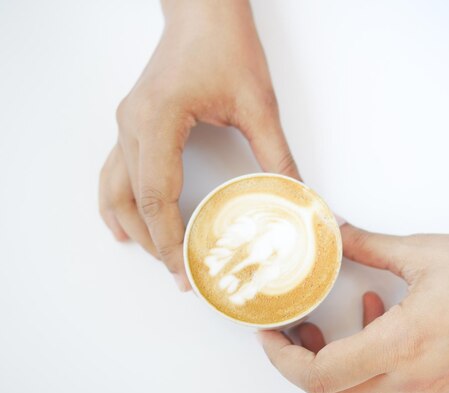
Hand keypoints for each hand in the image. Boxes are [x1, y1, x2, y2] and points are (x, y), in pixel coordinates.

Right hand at [99, 0, 298, 290]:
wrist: (204, 10)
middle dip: (155, 243)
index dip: (169, 240)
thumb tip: (300, 197)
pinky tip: (124, 222)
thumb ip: (279, 156)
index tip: (187, 270)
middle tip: (182, 275)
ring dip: (133, 227)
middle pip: (132, 201)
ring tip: (158, 257)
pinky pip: (113, 170)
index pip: (156, 196)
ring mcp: (128, 122)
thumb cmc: (226, 45)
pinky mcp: (133, 120)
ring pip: (115, 189)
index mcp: (160, 120)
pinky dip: (118, 202)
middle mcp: (134, 124)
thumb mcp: (258, 105)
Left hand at [260, 223, 448, 392]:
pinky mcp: (443, 392)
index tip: (269, 333)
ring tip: (336, 321)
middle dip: (300, 362)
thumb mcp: (422, 251)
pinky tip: (378, 320)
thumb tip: (332, 230)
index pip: (318, 375)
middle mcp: (413, 382)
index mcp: (402, 346)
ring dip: (334, 368)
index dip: (282, 358)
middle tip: (293, 325)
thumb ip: (367, 243)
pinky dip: (367, 368)